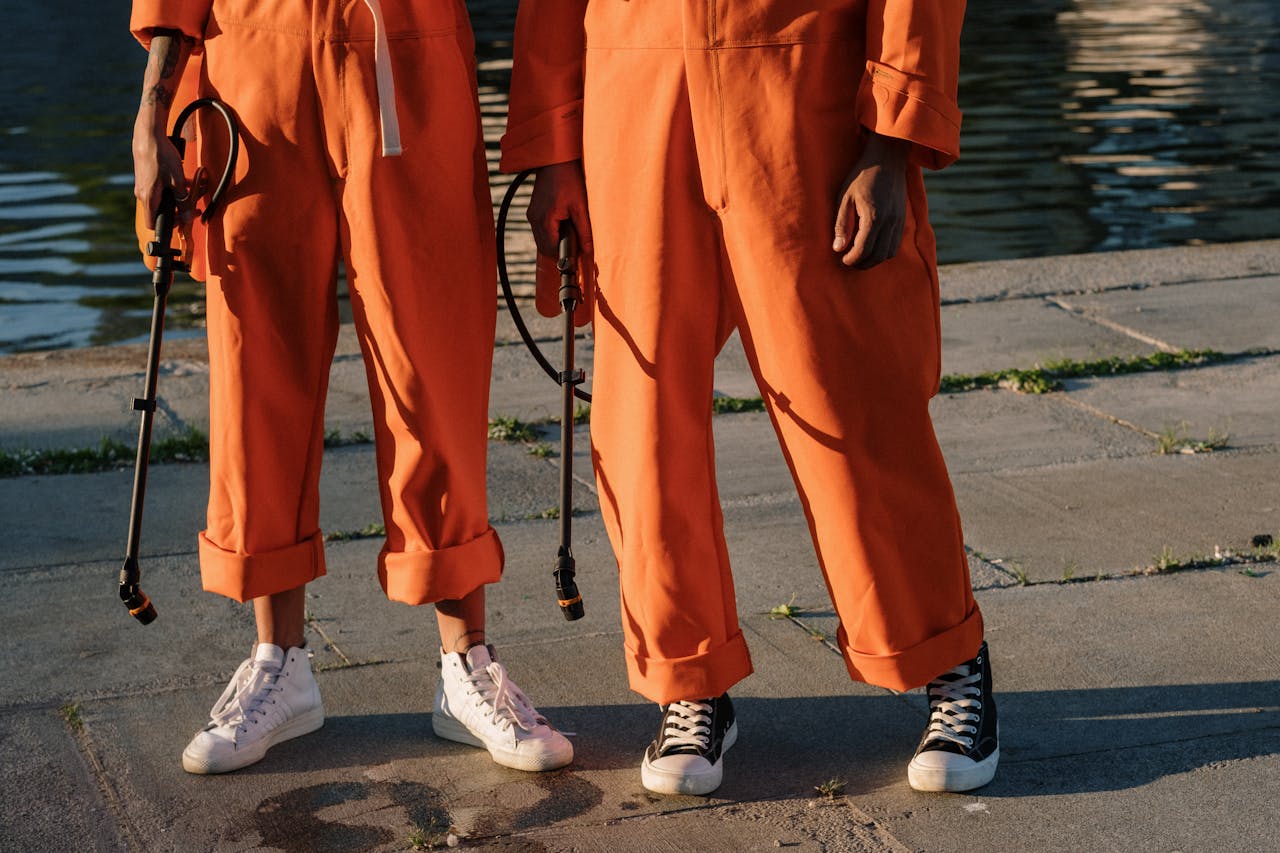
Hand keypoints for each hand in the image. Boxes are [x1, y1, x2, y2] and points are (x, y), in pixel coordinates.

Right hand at [132, 121, 196, 229]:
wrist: (148, 135)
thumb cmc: (161, 156)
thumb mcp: (177, 180)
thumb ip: (182, 201)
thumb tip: (187, 219)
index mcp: (148, 198)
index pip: (153, 224)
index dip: (170, 225)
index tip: (185, 218)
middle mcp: (143, 194)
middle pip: (163, 211)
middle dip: (182, 209)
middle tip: (196, 206)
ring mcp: (145, 186)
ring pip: (165, 198)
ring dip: (182, 196)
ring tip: (198, 190)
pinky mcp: (148, 178)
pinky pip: (163, 189)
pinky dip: (176, 187)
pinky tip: (190, 180)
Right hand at [527, 160, 592, 257]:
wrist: (555, 160)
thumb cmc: (569, 179)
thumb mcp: (580, 206)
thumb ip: (584, 231)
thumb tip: (588, 251)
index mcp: (545, 219)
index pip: (551, 249)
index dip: (564, 255)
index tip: (576, 253)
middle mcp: (534, 219)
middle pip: (544, 248)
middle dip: (559, 250)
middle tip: (575, 242)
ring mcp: (532, 215)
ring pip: (541, 241)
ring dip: (554, 242)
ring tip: (569, 231)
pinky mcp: (533, 211)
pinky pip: (540, 231)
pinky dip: (550, 233)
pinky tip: (562, 224)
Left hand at [832, 132, 909, 268]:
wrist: (887, 159)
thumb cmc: (862, 176)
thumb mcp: (845, 197)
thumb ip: (841, 224)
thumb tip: (837, 248)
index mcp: (874, 216)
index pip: (863, 249)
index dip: (851, 259)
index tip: (841, 260)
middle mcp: (890, 221)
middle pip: (877, 255)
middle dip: (862, 263)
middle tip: (848, 262)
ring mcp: (899, 221)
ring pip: (888, 253)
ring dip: (873, 260)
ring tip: (859, 257)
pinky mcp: (902, 220)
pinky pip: (895, 245)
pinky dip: (883, 252)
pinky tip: (871, 248)